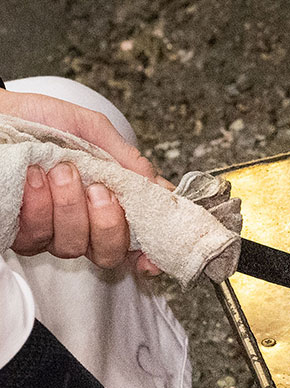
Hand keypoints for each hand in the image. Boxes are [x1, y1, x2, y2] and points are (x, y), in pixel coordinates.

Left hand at [0, 88, 168, 273]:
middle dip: (108, 224)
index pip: (135, 242)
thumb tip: (159, 187)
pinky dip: (39, 205)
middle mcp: (83, 225)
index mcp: (108, 203)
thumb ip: (126, 159)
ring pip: (73, 246)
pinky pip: (37, 236)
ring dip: (69, 207)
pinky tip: (34, 177)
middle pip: (109, 253)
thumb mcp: (91, 129)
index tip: (151, 255)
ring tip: (60, 170)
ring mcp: (52, 233)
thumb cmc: (40, 121)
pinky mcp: (22, 234)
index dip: (148, 256)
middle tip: (98, 188)